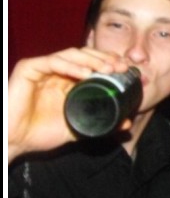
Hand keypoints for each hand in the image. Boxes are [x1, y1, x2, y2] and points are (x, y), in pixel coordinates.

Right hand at [8, 47, 128, 162]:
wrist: (14, 142)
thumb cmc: (41, 133)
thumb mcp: (79, 128)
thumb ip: (101, 124)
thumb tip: (126, 124)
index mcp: (69, 79)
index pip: (93, 62)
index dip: (110, 62)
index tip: (127, 69)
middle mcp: (57, 70)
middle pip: (85, 55)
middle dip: (105, 59)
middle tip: (122, 66)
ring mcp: (43, 68)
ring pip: (72, 54)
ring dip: (92, 60)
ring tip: (108, 69)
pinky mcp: (28, 69)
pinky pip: (52, 62)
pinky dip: (71, 66)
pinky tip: (86, 74)